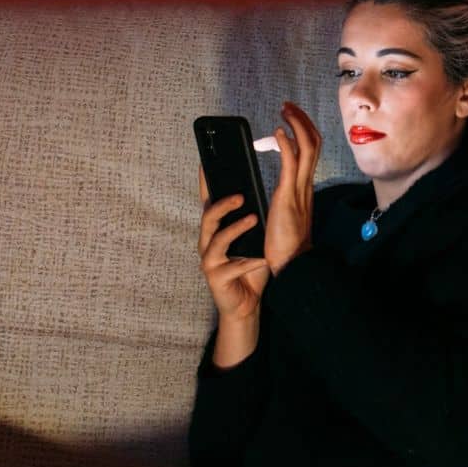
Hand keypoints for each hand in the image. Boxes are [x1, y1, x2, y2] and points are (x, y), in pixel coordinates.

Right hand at [198, 167, 268, 368]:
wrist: (247, 302)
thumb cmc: (250, 267)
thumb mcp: (252, 239)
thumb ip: (250, 218)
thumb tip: (258, 193)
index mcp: (216, 230)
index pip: (208, 203)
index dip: (205, 184)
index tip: (206, 163)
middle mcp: (208, 243)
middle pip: (208, 218)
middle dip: (222, 205)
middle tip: (241, 196)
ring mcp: (210, 261)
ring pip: (216, 241)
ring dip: (234, 229)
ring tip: (252, 219)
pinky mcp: (217, 279)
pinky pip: (232, 268)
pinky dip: (249, 263)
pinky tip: (262, 259)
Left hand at [264, 102, 321, 274]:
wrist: (291, 263)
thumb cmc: (285, 243)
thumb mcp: (286, 212)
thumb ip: (287, 196)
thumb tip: (281, 185)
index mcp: (305, 187)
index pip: (312, 150)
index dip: (304, 130)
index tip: (292, 116)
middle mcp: (306, 184)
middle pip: (313, 143)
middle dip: (302, 120)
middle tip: (288, 105)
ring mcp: (299, 189)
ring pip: (306, 148)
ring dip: (295, 125)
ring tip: (284, 110)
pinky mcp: (287, 196)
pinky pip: (290, 164)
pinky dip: (286, 144)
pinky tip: (277, 132)